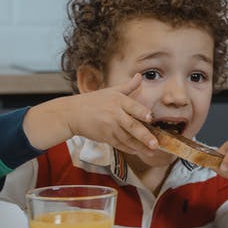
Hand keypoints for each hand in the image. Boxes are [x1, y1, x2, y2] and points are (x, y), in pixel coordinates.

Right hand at [25, 74, 156, 154]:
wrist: (72, 113)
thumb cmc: (93, 101)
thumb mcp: (111, 91)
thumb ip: (128, 86)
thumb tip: (140, 76)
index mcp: (118, 100)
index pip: (133, 107)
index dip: (142, 112)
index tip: (151, 118)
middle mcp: (114, 114)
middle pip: (131, 126)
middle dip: (144, 136)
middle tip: (155, 143)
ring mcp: (109, 127)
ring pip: (127, 138)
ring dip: (140, 146)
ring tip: (151, 151)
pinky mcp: (105, 137)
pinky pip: (119, 144)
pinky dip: (129, 148)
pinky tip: (138, 151)